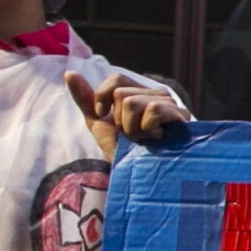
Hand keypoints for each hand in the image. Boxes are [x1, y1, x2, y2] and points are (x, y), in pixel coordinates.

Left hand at [71, 72, 188, 156]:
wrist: (141, 176)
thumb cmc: (123, 149)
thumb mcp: (99, 122)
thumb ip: (85, 98)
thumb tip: (69, 73)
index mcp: (139, 92)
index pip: (116, 79)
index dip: (103, 98)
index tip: (105, 118)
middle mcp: (156, 94)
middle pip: (122, 94)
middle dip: (120, 121)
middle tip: (133, 136)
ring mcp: (170, 103)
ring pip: (132, 103)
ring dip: (132, 128)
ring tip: (144, 139)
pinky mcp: (181, 115)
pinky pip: (153, 110)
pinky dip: (147, 129)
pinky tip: (157, 139)